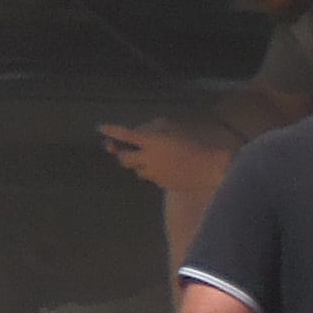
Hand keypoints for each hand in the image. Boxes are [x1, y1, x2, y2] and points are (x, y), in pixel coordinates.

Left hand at [102, 120, 229, 192]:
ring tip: (149, 160)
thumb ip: (156, 128)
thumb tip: (143, 131)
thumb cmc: (196, 144)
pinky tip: (166, 168)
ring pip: (138, 171)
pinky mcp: (164, 184)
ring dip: (139, 165)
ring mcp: (155, 174)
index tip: (100, 128)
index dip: (111, 130)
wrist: (212, 168)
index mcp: (151, 142)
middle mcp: (149, 159)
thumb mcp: (175, 129)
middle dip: (122, 154)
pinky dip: (154, 172)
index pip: (125, 134)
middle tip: (123, 150)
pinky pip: (152, 178)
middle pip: (124, 159)